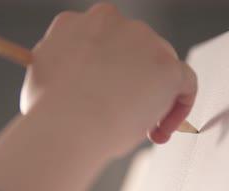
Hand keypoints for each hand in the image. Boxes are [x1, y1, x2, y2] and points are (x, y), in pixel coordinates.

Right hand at [0, 3, 196, 190]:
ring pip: (159, 66)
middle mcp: (110, 21)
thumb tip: (70, 88)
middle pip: (133, 50)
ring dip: (153, 97)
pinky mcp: (167, 67)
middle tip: (123, 115)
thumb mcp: (43, 80)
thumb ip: (63, 74)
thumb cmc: (48, 113)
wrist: (67, 123)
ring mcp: (142, 41)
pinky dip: (178, 107)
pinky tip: (161, 131)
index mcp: (74, 23)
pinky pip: (186, 83)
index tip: (101, 97)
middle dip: (132, 82)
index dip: (104, 71)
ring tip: (139, 129)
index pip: (99, 42)